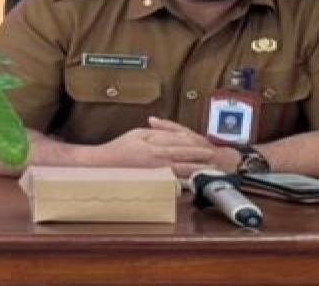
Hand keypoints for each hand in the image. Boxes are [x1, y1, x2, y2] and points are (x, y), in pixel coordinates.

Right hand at [89, 117, 224, 176]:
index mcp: (155, 148)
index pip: (181, 146)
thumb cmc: (119, 149)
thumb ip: (158, 133)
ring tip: (209, 174)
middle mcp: (158, 163)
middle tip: (215, 162)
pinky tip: (192, 185)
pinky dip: (183, 185)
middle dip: (201, 161)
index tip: (208, 148)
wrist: (102, 166)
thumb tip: (174, 135)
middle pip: (185, 161)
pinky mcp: (152, 185)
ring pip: (181, 175)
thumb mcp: (138, 134)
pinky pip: (172, 186)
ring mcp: (156, 176)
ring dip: (196, 174)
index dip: (196, 147)